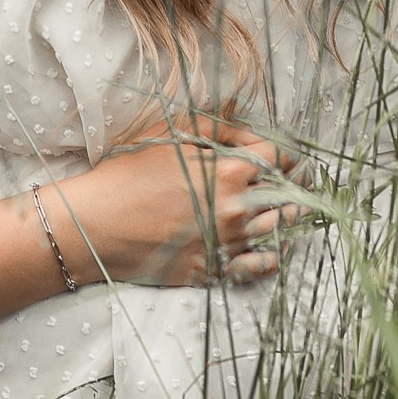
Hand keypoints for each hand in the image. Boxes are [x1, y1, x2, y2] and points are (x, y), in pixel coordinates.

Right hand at [49, 118, 303, 288]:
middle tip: (301, 181)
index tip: (287, 153)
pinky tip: (275, 246)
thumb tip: (250, 132)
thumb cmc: (128, 175)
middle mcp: (235, 210)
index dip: (287, 151)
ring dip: (290, 218)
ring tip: (294, 210)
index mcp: (227, 173)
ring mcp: (225, 244)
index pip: (279, 157)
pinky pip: (259, 266)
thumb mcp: (169, 135)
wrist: (95, 226)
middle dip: (296, 185)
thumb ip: (217, 129)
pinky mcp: (213, 269)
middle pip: (287, 197)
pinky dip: (273, 255)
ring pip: (278, 231)